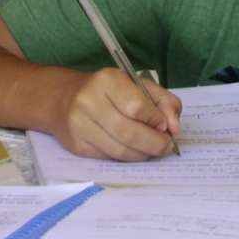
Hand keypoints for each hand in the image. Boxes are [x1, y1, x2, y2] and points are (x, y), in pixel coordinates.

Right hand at [53, 68, 181, 161]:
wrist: (64, 98)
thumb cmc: (108, 90)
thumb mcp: (137, 84)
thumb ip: (163, 101)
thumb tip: (174, 128)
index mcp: (107, 80)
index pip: (136, 106)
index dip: (156, 120)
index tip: (165, 126)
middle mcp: (89, 101)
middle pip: (129, 132)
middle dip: (154, 144)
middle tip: (166, 146)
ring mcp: (80, 125)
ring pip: (119, 150)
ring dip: (142, 154)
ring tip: (151, 150)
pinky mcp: (76, 145)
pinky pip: (108, 158)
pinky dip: (126, 158)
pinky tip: (132, 151)